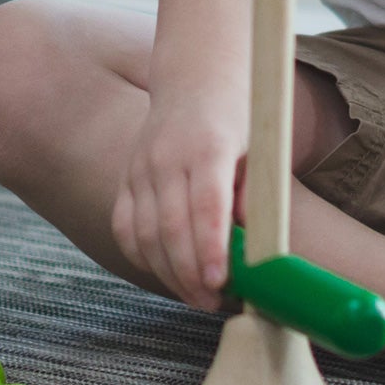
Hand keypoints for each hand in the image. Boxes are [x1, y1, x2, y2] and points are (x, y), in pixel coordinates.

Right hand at [111, 104, 243, 310]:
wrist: (196, 81)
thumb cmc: (238, 119)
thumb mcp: (260, 148)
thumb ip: (255, 194)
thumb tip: (252, 244)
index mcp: (207, 147)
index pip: (206, 204)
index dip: (210, 247)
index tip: (219, 281)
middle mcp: (167, 157)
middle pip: (170, 227)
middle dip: (189, 273)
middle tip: (211, 303)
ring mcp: (140, 167)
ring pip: (143, 234)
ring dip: (167, 273)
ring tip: (195, 297)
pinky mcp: (126, 178)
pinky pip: (125, 227)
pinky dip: (142, 257)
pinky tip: (166, 273)